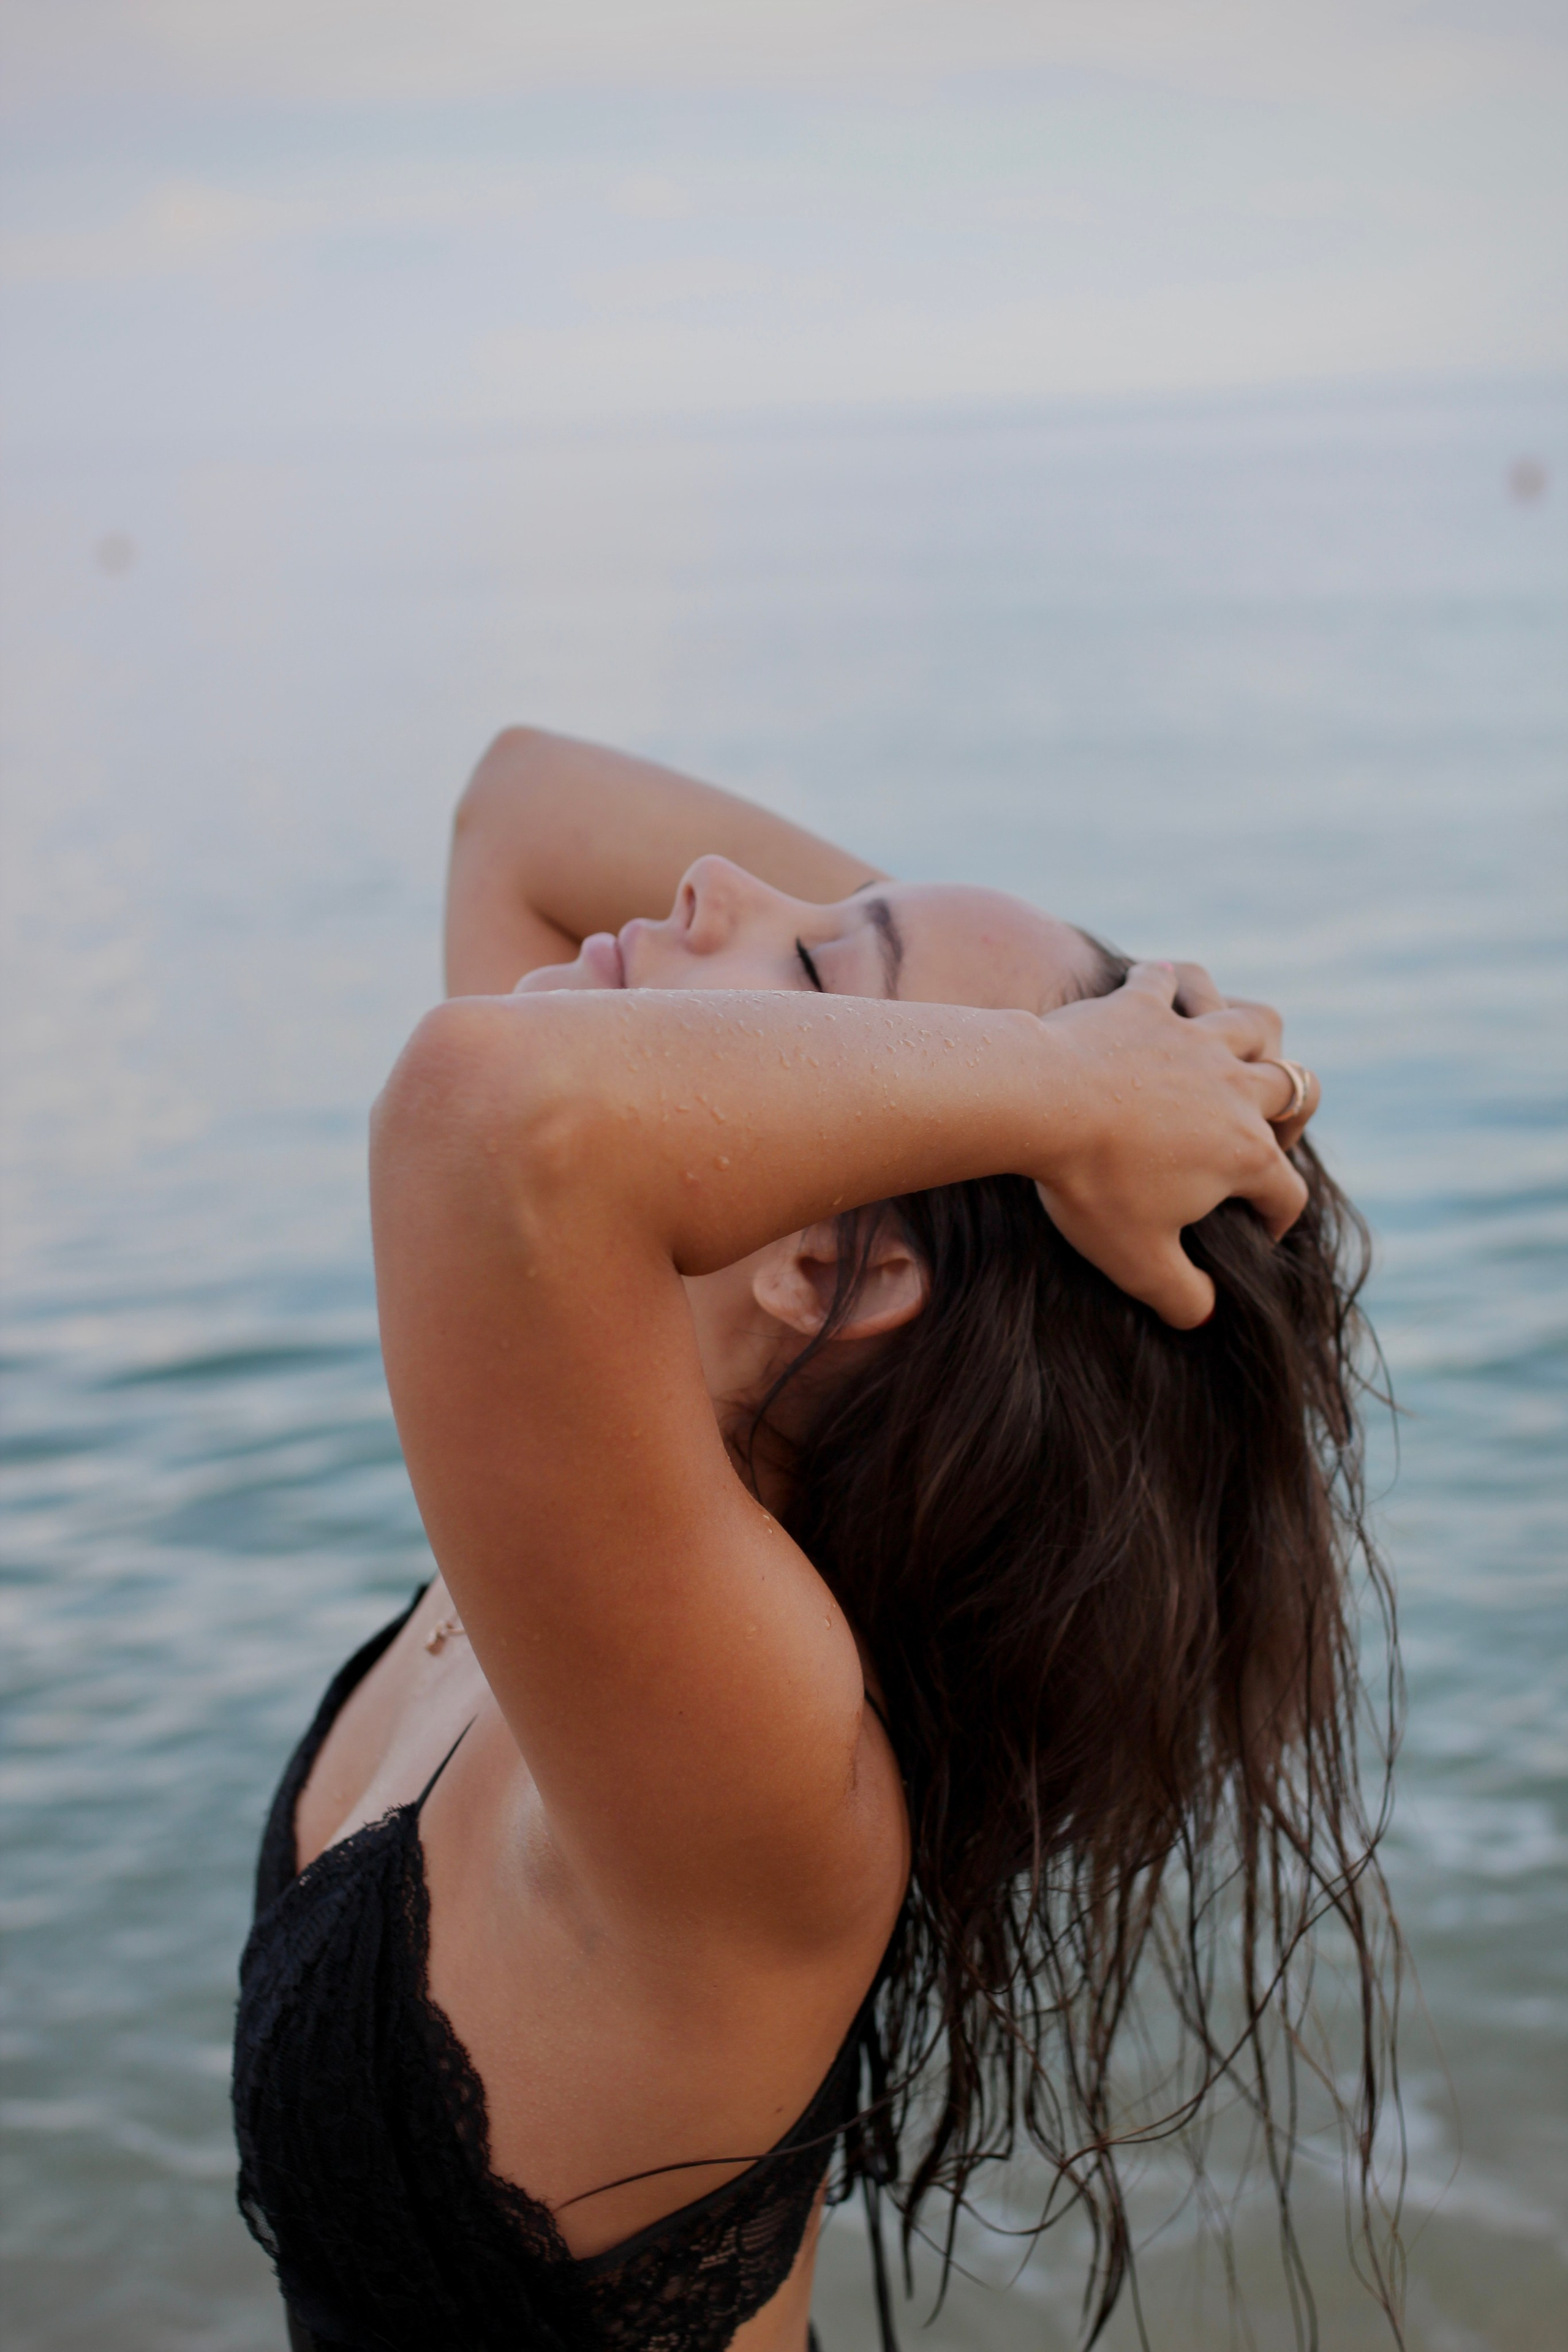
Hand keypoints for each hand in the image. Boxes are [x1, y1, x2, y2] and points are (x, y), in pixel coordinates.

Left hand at [1035, 961, 1316, 1328]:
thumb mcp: (1137, 1263)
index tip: (1257, 1233)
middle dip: (1287, 1117)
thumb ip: (1183, 1298)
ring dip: (1255, 1038)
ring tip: (1236, 1056)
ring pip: (1256, 1023)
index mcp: (1245, 1154)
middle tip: (1254, 1137)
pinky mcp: (1144, 1006)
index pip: (1288, 1194)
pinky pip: (1171, 981)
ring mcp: (1192, 1040)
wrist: (1040, 1103)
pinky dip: (1172, 984)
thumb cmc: (1093, 1186)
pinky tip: (1160, 993)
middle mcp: (1235, 1090)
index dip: (1278, 1221)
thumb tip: (1206, 1316)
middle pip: (1294, 1093)